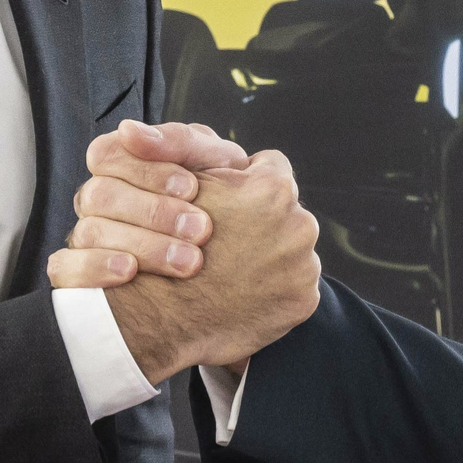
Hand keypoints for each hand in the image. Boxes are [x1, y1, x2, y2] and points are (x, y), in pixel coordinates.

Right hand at [64, 121, 247, 279]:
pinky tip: (130, 273)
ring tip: (188, 261)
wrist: (240, 245)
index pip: (106, 155)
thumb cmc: (222, 194)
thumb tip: (130, 130)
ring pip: (90, 232)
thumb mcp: (214, 161)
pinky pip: (65, 269)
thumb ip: (178, 141)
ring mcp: (85, 234)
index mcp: (121, 163)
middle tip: (200, 230)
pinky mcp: (79, 272)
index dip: (145, 170)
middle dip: (154, 213)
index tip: (191, 188)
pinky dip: (93, 268)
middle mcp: (97, 197)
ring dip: (142, 246)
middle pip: (100, 195)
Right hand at [79, 150, 320, 381]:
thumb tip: (200, 144)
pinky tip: (241, 293)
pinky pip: (292, 285)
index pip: (270, 166)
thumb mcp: (176, 183)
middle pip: (285, 210)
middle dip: (260, 220)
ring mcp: (305, 265)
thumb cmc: (160, 245)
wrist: (157, 319)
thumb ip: (198, 154)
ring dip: (268, 255)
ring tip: (231, 269)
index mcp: (273, 188)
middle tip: (225, 238)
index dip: (243, 181)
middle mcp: (300, 224)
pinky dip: (273, 288)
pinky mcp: (303, 300)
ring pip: (290, 248)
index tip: (226, 199)